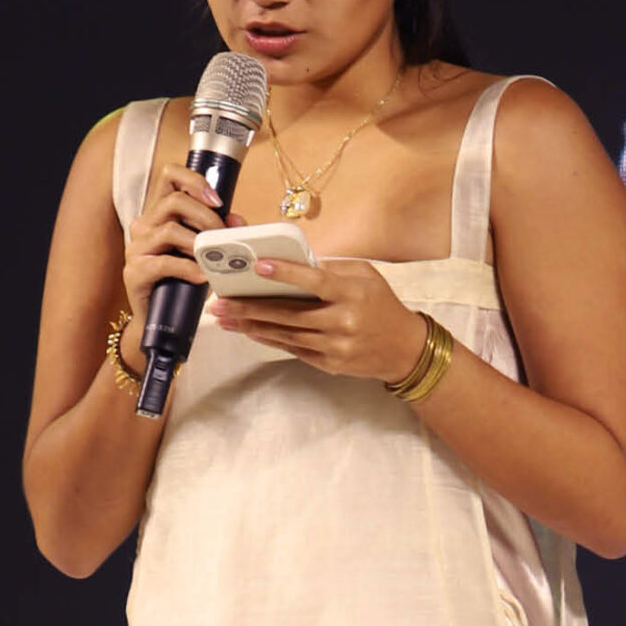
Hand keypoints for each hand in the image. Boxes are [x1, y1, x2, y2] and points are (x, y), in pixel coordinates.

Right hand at [120, 165, 245, 323]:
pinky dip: (187, 268)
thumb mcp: (203, 253)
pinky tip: (202, 276)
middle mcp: (144, 224)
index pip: (169, 175)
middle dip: (206, 216)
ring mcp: (136, 248)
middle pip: (174, 201)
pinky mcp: (135, 272)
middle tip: (224, 235)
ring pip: (169, 229)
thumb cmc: (182, 283)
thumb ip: (218, 233)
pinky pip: (163, 263)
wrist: (159, 320)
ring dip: (198, 242)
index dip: (194, 180)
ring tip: (213, 257)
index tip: (217, 200)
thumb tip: (238, 221)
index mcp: (159, 212)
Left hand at [207, 255, 428, 385]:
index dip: (285, 273)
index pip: (314, 281)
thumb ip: (331, 269)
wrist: (404, 349)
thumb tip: (292, 262)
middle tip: (220, 302)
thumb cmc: (382, 305)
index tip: (258, 266)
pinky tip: (249, 331)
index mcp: (352, 293)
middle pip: (289, 313)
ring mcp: (335, 346)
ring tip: (224, 318)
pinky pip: (292, 349)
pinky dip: (269, 339)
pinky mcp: (329, 363)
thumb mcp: (365, 276)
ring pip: (285, 333)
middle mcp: (342, 321)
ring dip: (251, 325)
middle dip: (250, 307)